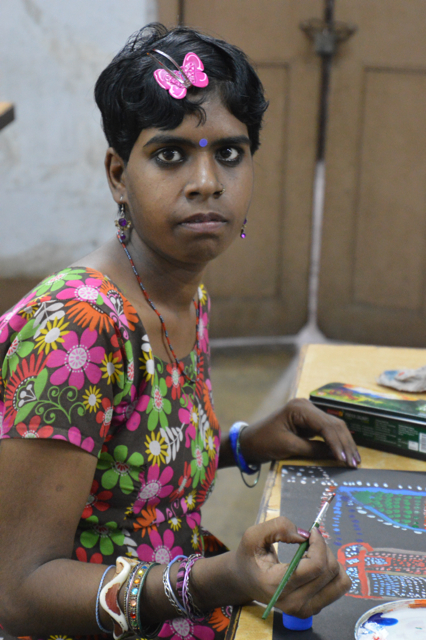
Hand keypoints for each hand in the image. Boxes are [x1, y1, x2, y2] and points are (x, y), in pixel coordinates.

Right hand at [233, 517, 350, 616]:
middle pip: (329, 571)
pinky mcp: (313, 610)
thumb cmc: (249, 557)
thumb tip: (305, 534)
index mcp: (277, 585)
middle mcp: (294, 603)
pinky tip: (316, 566)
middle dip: (324, 548)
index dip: (319, 543)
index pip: (315, 566)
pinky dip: (333, 572)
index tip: (312, 531)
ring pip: (339, 581)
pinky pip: (338, 588)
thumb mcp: (254, 535)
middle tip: (310, 539)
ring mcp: (305, 610)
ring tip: (313, 553)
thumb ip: (278, 527)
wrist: (245, 581)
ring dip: (331, 560)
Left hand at [241, 398, 360, 466]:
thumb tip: (337, 456)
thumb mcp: (289, 447)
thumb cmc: (264, 442)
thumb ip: (313, 450)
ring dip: (344, 444)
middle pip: (334, 424)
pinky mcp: (308, 422)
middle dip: (345, 444)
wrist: (248, 442)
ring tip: (354, 461)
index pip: (326, 425)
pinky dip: (336, 443)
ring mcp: (308, 413)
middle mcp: (306, 406)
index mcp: (299, 408)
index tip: (345, 460)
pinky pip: (327, 431)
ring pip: (334, 427)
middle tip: (355, 463)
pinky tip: (344, 454)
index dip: (338, 443)